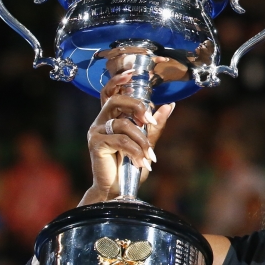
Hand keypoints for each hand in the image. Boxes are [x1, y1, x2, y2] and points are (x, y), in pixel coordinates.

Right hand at [83, 70, 174, 202]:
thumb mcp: (145, 143)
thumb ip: (154, 125)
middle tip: (149, 121)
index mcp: (110, 118)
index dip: (118, 81)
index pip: (110, 92)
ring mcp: (95, 132)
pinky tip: (141, 162)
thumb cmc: (129, 168)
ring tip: (149, 157)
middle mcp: (100, 121)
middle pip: (116, 101)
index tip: (133, 73)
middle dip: (136, 107)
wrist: (118, 190)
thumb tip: (169, 105)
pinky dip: (135, 151)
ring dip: (141, 140)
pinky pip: (120, 140)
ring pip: (123, 124)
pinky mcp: (95, 144)